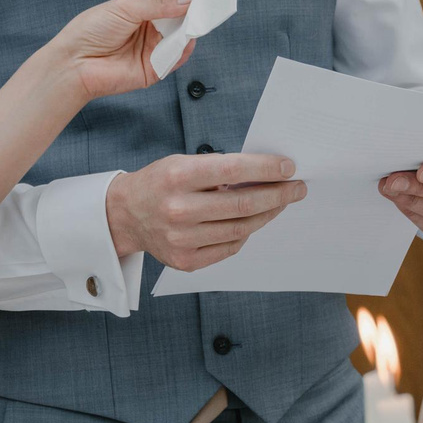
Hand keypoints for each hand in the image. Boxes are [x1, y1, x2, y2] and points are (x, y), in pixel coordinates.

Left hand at [41, 0, 194, 101]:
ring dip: (188, 32)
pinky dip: (183, 51)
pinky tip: (187, 40)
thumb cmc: (91, 30)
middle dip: (190, 15)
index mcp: (141, 12)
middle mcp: (149, 30)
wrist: (74, 62)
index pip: (168, 2)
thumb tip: (187, 0)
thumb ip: (158, 4)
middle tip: (204, 7)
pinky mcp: (153, 70)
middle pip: (177, 21)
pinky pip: (174, 60)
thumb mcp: (126, 7)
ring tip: (197, 22)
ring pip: (179, 40)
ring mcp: (152, 50)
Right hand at [106, 152, 306, 270]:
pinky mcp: (185, 260)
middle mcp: (178, 209)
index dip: (266, 169)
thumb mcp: (183, 162)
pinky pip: (229, 248)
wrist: (126, 215)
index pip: (233, 170)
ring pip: (240, 229)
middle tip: (296, 188)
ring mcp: (181, 239)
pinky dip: (246, 233)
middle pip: (242, 204)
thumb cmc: (161, 183)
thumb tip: (266, 174)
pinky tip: (254, 221)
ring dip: (267, 215)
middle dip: (277, 195)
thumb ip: (220, 168)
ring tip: (280, 203)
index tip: (289, 168)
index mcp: (178, 177)